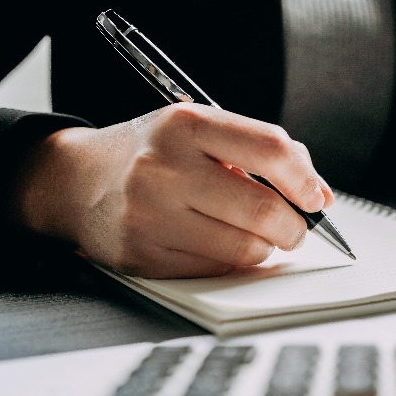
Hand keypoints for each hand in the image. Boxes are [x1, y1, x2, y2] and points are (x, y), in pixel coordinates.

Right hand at [14, 103, 333, 277]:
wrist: (75, 180)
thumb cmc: (153, 155)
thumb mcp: (200, 131)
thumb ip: (261, 152)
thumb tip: (319, 195)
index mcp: (186, 125)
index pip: (270, 149)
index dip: (305, 179)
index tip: (315, 198)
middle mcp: (164, 167)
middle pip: (263, 209)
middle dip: (294, 227)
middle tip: (293, 228)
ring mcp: (149, 214)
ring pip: (244, 249)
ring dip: (264, 249)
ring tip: (254, 237)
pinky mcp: (141, 255)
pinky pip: (214, 271)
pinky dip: (230, 264)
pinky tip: (218, 246)